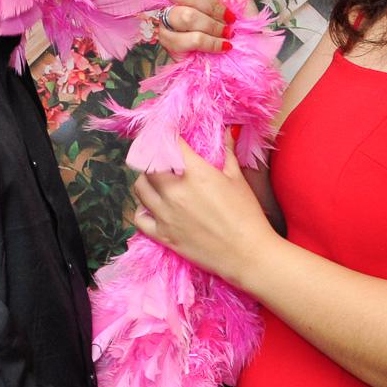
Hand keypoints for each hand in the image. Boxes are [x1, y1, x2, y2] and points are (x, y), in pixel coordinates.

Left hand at [132, 136, 273, 286]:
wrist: (248, 255)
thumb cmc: (247, 215)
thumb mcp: (237, 178)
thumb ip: (227, 152)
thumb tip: (226, 132)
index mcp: (194, 173)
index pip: (167, 143)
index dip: (165, 135)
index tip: (167, 133)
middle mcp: (174, 191)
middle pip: (146, 164)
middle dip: (152, 156)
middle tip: (160, 156)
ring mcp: (165, 214)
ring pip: (139, 188)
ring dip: (145, 179)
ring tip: (156, 180)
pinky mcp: (163, 235)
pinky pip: (139, 218)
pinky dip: (142, 209)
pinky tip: (152, 206)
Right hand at [157, 0, 257, 56]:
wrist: (251, 50)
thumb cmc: (242, 19)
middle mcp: (171, 0)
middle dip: (211, 5)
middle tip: (228, 16)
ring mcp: (167, 23)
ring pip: (181, 16)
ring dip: (211, 24)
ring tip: (226, 31)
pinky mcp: (169, 45)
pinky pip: (182, 40)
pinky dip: (208, 42)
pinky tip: (222, 45)